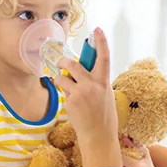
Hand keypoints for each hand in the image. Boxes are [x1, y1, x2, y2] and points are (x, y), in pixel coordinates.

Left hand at [51, 29, 119, 165]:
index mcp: (104, 82)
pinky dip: (65, 94)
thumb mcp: (106, 96)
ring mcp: (80, 93)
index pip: (104, 57)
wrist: (98, 137)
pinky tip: (74, 106)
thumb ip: (97, 83)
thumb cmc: (104, 118)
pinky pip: (63, 91)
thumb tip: (85, 73)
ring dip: (60, 79)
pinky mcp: (70, 101)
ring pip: (62, 77)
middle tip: (60, 61)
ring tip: (65, 86)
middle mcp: (92, 85)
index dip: (101, 41)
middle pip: (73, 64)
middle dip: (64, 61)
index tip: (97, 29)